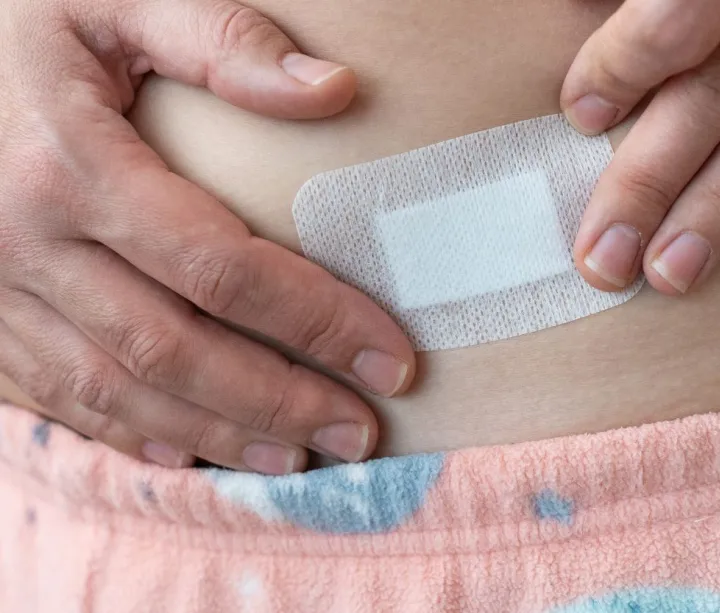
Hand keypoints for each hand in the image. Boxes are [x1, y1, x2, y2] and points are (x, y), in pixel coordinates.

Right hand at [0, 0, 415, 472]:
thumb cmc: (20, 19)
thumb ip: (219, 39)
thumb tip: (335, 90)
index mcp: (70, 164)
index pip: (222, 267)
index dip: (316, 321)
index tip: (390, 359)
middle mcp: (24, 242)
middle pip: (175, 349)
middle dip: (278, 401)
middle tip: (360, 432)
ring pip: (116, 389)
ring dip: (215, 433)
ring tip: (298, 459)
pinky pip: (57, 394)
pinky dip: (131, 430)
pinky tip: (194, 448)